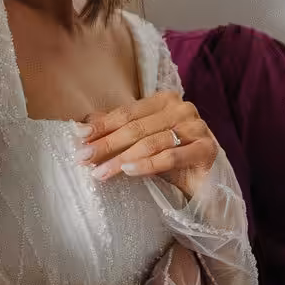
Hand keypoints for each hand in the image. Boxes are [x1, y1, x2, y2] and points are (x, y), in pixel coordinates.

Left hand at [80, 91, 217, 196]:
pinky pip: (170, 157)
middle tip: (83, 158)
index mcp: (165, 101)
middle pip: (136, 127)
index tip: (79, 137)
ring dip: (121, 158)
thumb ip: (117, 130)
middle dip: (106, 143)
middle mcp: (183, 108)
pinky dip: (147, 164)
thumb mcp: (141, 143)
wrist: (206, 184)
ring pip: (151, 142)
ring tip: (100, 172)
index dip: (102, 125)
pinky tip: (128, 171)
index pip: (127, 112)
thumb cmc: (171, 160)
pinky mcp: (206, 149)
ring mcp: (197, 128)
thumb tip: (82, 124)